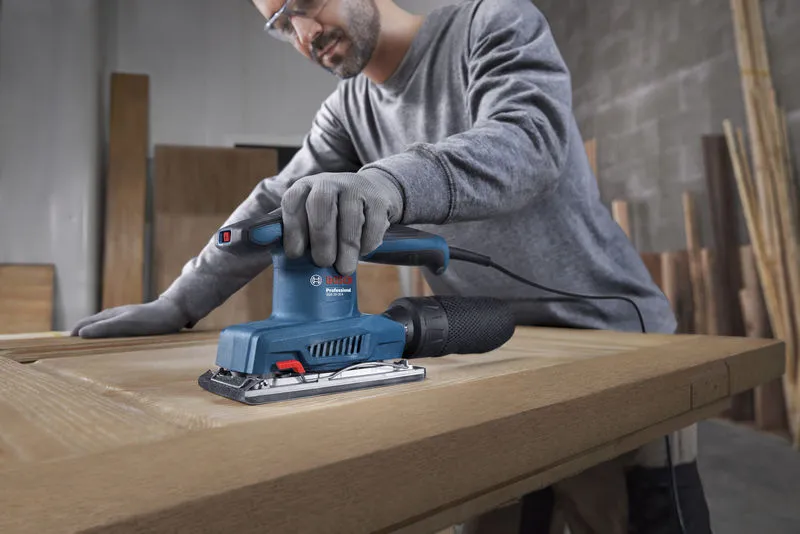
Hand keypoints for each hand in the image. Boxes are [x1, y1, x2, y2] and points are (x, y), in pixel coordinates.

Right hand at [70, 297, 190, 337]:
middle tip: (66, 349)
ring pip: (101, 328)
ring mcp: (123, 319)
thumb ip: (105, 328)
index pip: (84, 324)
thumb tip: (80, 334)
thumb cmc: (151, 319)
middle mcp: (114, 316)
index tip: (59, 346)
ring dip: (91, 336)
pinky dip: (104, 338)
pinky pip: (113, 332)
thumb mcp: (126, 323)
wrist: (174, 311)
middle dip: (78, 334)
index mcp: (109, 315)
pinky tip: (109, 345)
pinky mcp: (133, 325)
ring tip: (82, 348)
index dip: (73, 333)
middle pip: (91, 325)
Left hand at [280, 171, 403, 274]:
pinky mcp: (378, 199)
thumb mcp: (312, 214)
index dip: (292, 230)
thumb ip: (296, 231)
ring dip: (347, 248)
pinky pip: (373, 224)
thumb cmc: (336, 213)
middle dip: (321, 239)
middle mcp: (328, 183)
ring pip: (350, 217)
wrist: (374, 191)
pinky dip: (367, 243)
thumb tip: (268, 248)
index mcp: (305, 188)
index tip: (295, 254)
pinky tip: (363, 252)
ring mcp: (355, 188)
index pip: (292, 202)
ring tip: (344, 269)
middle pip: (321, 205)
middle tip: (323, 263)